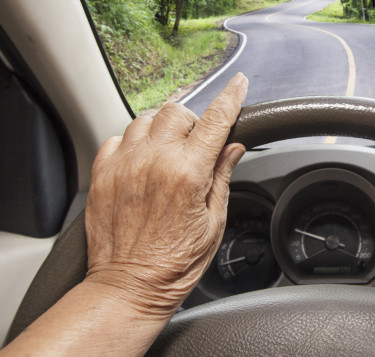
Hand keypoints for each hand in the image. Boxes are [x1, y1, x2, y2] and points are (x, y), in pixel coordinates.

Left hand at [85, 73, 247, 316]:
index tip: (238, 84)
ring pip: (144, 119)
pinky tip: (142, 162)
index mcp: (187, 174)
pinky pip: (116, 139)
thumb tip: (233, 149)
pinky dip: (132, 143)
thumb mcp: (213, 222)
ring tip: (167, 153)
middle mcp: (154, 162)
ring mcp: (124, 166)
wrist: (130, 287)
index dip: (230, 98)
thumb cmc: (173, 264)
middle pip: (176, 111)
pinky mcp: (102, 175)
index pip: (215, 121)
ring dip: (161, 129)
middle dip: (191, 121)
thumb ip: (221, 177)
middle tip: (196, 144)